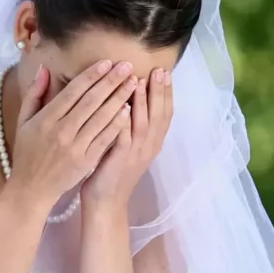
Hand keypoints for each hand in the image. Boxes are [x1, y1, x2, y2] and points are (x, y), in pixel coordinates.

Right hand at [6, 61, 138, 207]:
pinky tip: (129, 109)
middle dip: (111, 82)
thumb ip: (34, 94)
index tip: (107, 63)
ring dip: (119, 98)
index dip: (91, 76)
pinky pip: (105, 139)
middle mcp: (61, 131)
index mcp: (46, 119)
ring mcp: (75, 147)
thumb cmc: (27, 152)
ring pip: (101, 118)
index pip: (72, 92)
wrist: (31, 188)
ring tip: (133, 83)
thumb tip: (45, 68)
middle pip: (91, 102)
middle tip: (127, 66)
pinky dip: (117, 124)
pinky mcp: (86, 161)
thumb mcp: (23, 121)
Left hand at [80, 68, 172, 207]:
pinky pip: (124, 137)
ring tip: (141, 80)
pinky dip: (125, 121)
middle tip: (160, 70)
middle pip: (159, 115)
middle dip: (160, 91)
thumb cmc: (112, 172)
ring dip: (144, 101)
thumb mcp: (128, 147)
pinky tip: (123, 105)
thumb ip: (132, 126)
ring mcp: (135, 154)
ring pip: (144, 124)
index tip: (165, 71)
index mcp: (152, 143)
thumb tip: (131, 100)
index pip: (165, 114)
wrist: (106, 202)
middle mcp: (148, 147)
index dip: (167, 93)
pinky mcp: (120, 160)